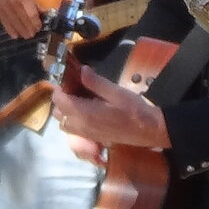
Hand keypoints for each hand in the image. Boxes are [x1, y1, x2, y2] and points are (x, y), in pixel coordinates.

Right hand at [0, 0, 42, 39]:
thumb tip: (42, 12)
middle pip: (22, 17)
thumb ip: (32, 1)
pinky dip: (9, 29)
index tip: (39, 27)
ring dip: (21, 30)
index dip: (35, 21)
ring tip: (26, 36)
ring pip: (13, 21)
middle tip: (33, 35)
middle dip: (28, 27)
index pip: (30, 11)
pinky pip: (4, 21)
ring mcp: (4, 5)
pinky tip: (14, 35)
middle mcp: (13, 1)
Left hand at [51, 69, 168, 165]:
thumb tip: (81, 70)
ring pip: (66, 125)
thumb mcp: (116, 91)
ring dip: (67, 113)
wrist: (150, 130)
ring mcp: (88, 135)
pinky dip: (75, 122)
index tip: (66, 79)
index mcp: (85, 113)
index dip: (59, 89)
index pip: (60, 101)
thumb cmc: (134, 109)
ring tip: (78, 101)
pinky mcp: (94, 139)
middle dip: (61, 102)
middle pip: (59, 115)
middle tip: (72, 89)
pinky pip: (76, 131)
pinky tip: (88, 112)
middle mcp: (82, 126)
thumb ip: (96, 82)